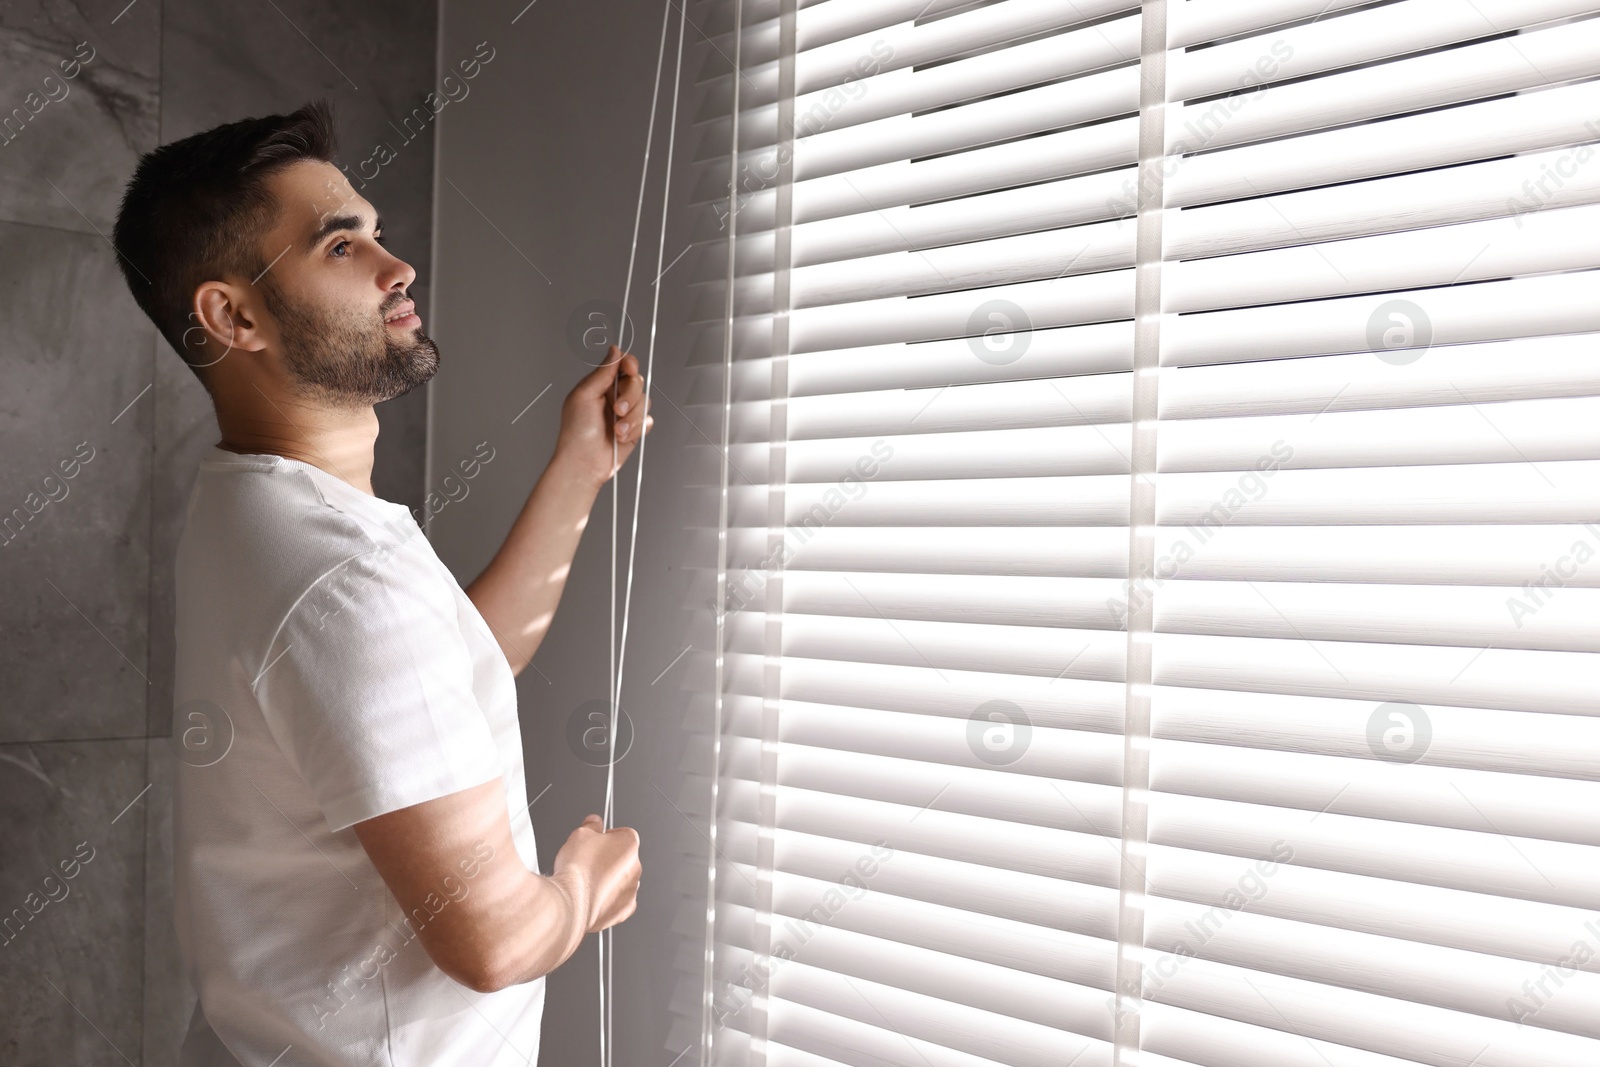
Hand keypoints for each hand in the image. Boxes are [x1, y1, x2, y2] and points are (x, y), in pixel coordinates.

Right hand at [552, 813, 640, 932]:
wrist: (572, 902)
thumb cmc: (577, 869)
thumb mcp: (580, 834)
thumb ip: (591, 825)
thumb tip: (594, 822)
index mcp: (630, 844)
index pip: (622, 834)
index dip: (605, 837)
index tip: (594, 842)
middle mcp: (636, 866)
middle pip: (622, 858)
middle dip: (607, 859)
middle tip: (587, 862)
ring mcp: (631, 889)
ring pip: (621, 880)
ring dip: (608, 880)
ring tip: (587, 881)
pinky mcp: (624, 910)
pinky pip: (618, 901)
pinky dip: (607, 899)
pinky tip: (591, 897)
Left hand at [554, 345, 654, 489]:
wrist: (584, 463)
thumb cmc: (576, 433)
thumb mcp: (584, 395)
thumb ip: (603, 372)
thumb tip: (614, 350)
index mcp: (601, 385)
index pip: (622, 365)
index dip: (629, 364)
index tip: (629, 368)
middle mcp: (614, 397)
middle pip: (637, 383)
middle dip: (629, 397)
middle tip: (616, 410)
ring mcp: (625, 413)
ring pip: (645, 403)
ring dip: (631, 418)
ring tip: (616, 430)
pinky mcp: (635, 429)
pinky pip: (647, 421)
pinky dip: (637, 429)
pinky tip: (622, 436)